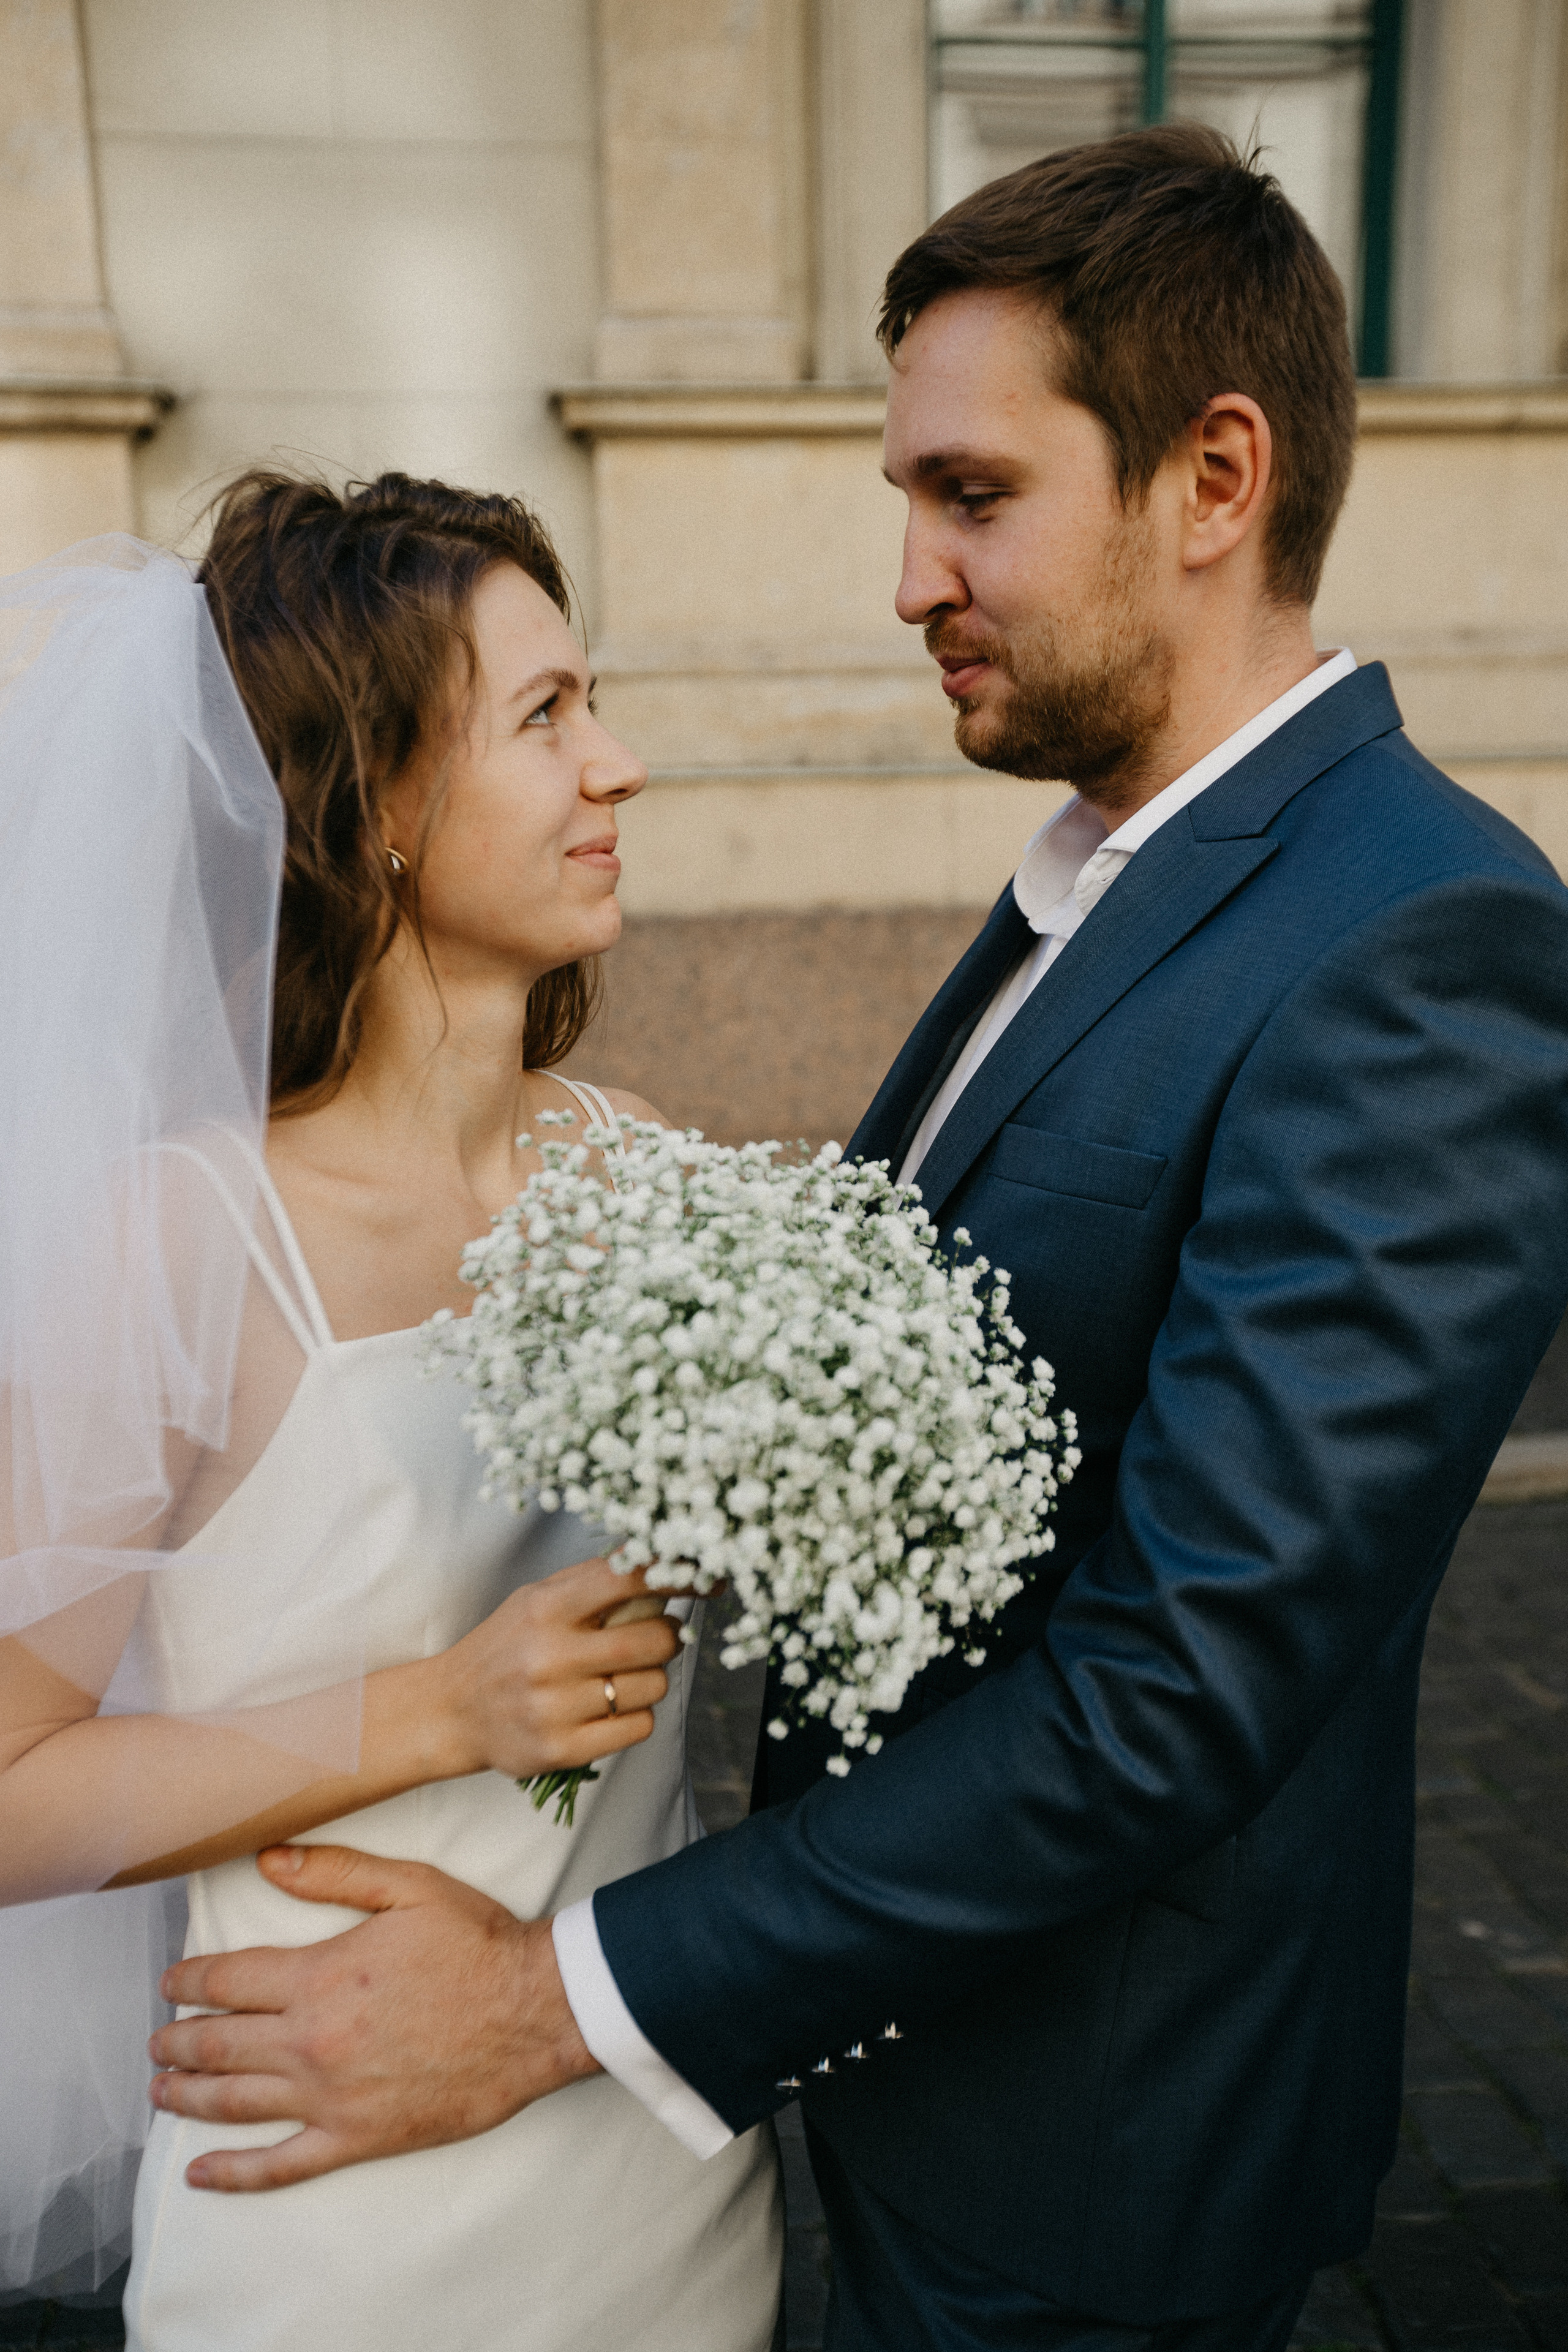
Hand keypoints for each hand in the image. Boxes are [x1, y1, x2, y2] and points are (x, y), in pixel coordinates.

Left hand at [149, 1844, 598, 2189]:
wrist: (536, 2012)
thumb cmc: (478, 1944)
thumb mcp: (410, 1886)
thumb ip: (334, 1872)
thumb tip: (267, 1860)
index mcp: (320, 1976)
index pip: (229, 1979)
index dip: (190, 1980)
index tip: (170, 1982)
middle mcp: (313, 2041)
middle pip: (220, 2043)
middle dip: (178, 2040)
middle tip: (156, 2040)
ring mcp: (331, 2097)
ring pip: (236, 2101)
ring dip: (188, 2096)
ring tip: (161, 2089)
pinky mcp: (356, 2138)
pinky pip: (280, 2165)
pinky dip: (234, 2173)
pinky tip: (200, 2173)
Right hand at [431, 1555, 680, 1782]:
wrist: (451, 1710)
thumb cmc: (506, 1646)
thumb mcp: (538, 1599)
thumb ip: (595, 1582)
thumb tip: (665, 1557)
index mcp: (546, 1608)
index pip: (629, 1579)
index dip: (679, 1574)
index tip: (708, 1577)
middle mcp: (550, 1656)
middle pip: (656, 1640)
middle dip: (667, 1637)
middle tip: (651, 1638)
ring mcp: (555, 1707)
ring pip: (654, 1686)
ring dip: (650, 1678)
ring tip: (617, 1676)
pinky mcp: (562, 1750)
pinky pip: (640, 1727)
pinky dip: (636, 1715)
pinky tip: (608, 1707)